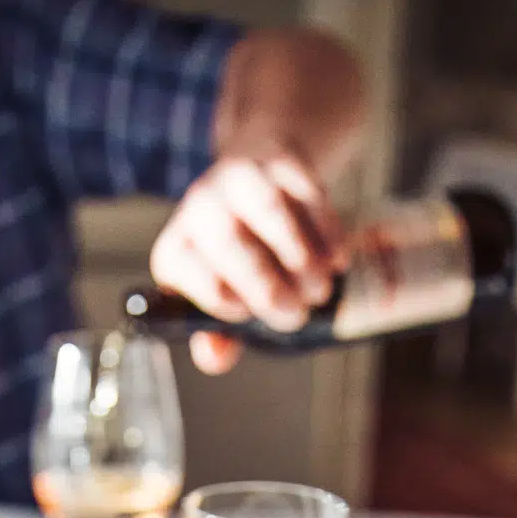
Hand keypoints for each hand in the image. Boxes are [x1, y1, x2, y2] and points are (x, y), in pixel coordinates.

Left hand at [149, 147, 345, 373]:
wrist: (260, 188)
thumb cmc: (241, 264)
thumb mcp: (224, 302)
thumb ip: (218, 337)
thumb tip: (215, 356)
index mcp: (178, 251)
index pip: (188, 273)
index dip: (221, 299)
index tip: (249, 314)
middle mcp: (200, 208)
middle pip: (229, 242)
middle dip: (268, 286)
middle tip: (296, 314)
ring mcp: (239, 178)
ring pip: (270, 212)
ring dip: (301, 258)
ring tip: (320, 291)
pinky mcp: (280, 161)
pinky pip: (306, 193)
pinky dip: (326, 231)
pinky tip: (338, 261)